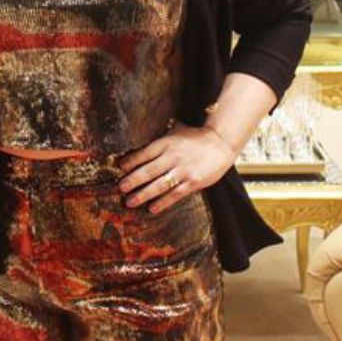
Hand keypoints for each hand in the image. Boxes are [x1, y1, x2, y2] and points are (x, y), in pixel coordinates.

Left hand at [119, 125, 236, 213]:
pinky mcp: (193, 182)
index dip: (131, 161)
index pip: (144, 153)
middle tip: (120, 188)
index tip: (120, 168)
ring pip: (159, 185)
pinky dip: (163, 202)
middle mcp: (173, 156)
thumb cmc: (195, 138)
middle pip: (149, 170)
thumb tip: (139, 144)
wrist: (221, 144)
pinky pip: (174, 194)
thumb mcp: (176, 131)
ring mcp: (183, 170)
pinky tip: (152, 208)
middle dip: (132, 180)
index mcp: (167, 143)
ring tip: (130, 202)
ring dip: (143, 194)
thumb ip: (159, 139)